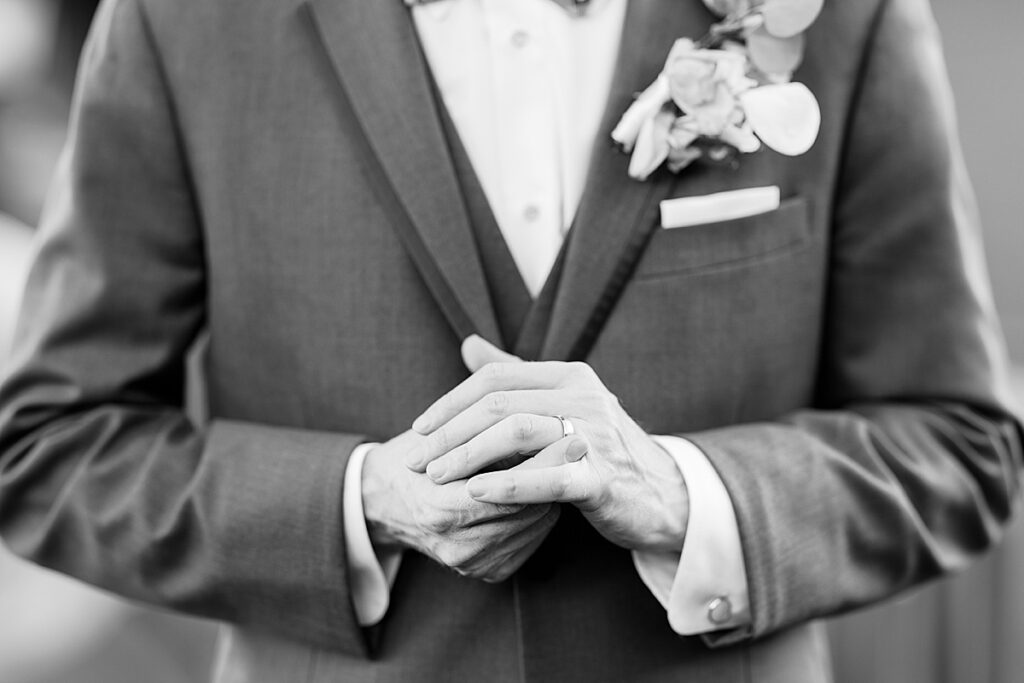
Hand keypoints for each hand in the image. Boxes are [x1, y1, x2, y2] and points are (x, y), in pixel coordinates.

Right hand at [361, 429, 559, 581]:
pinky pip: (530, 541)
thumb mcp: (442, 434)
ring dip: (549, 493)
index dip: (542, 460)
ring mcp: (472, 562)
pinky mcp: (486, 571)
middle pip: (527, 508)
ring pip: (534, 524)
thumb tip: (539, 415)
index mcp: (441, 508)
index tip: (571, 436)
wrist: (383, 501)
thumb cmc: (417, 455)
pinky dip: (539, 515)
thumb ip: (487, 428)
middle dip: (552, 475)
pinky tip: (541, 491)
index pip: (508, 487)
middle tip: (579, 446)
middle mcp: (457, 543)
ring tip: (560, 463)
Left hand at [408, 336, 688, 553]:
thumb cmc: (604, 450)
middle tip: (418, 460)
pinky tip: (475, 494)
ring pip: (517, 433)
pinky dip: (507, 484)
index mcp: (570, 377)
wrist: (665, 494)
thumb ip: (516, 376)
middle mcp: (584, 398)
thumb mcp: (564, 405)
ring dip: (467, 455)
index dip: (450, 403)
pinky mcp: (602, 478)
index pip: (495, 379)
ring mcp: (595, 436)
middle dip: (450, 433)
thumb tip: (469, 344)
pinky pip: (547, 478)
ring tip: (437, 477)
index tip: (420, 429)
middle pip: (499, 404)